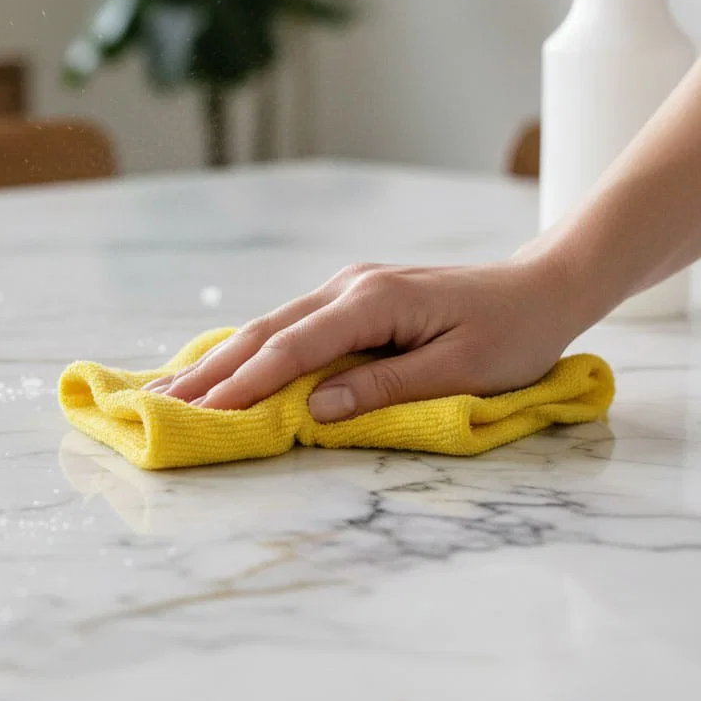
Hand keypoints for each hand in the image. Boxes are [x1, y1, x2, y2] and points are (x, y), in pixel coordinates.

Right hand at [145, 258, 586, 421]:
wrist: (540, 287)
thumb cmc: (512, 334)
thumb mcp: (460, 370)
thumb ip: (385, 388)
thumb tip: (315, 408)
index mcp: (373, 301)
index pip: (295, 347)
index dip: (247, 382)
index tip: (202, 413)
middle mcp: (348, 287)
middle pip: (267, 332)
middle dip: (212, 371)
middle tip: (159, 404)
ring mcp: (346, 289)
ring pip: (270, 326)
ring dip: (222, 359)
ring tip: (174, 388)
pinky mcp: (351, 300)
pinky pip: (289, 327)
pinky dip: (251, 350)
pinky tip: (223, 365)